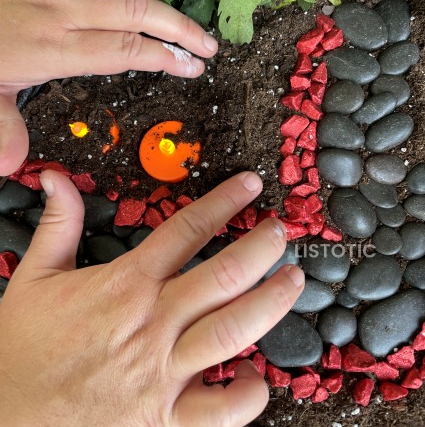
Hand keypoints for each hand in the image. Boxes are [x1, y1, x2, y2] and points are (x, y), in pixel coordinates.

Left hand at [0, 0, 217, 174]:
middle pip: (136, 11)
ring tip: (170, 17)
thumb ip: (4, 130)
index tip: (193, 68)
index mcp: (55, 48)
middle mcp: (63, 10)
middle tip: (206, 45)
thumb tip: (12, 165)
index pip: (126, 49)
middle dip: (179, 29)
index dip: (166, 58)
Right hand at [0, 170, 303, 426]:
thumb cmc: (22, 351)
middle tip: (282, 232)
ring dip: (271, 302)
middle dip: (261, 247)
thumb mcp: (35, 277)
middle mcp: (151, 322)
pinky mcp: (166, 419)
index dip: (224, 201)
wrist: (5, 418)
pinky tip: (255, 375)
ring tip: (293, 281)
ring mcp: (163, 372)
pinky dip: (249, 392)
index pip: (186, 229)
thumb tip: (56, 178)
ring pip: (233, 330)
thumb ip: (58, 224)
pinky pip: (223, 410)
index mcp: (125, 284)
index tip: (250, 186)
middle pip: (223, 274)